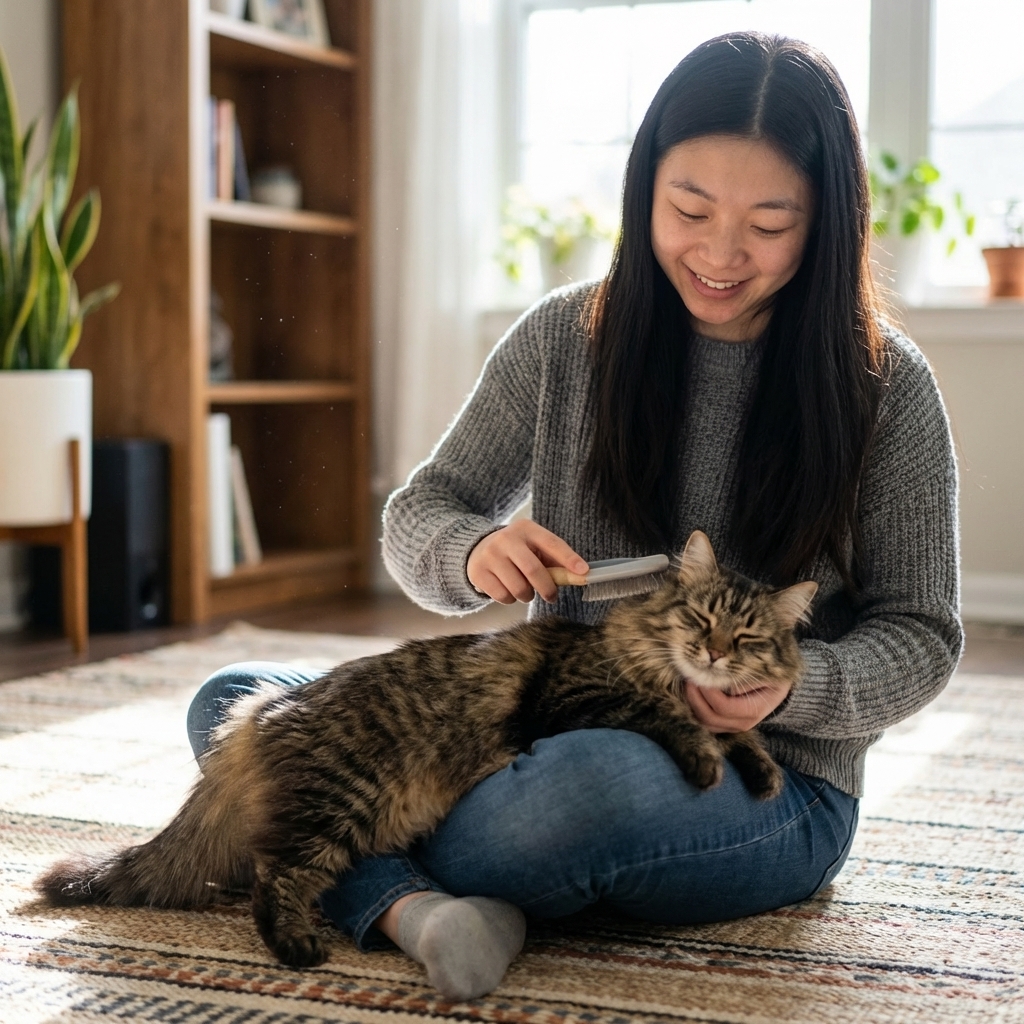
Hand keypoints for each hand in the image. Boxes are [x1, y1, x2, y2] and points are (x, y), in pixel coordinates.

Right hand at [467, 520, 588, 604]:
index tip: (584, 572)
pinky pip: (503, 596)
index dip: (569, 558)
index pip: (551, 543)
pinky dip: (510, 599)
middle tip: (552, 596)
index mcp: (526, 529)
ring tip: (525, 590)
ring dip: (527, 596)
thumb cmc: (517, 552)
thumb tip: (581, 576)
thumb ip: (555, 561)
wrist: (478, 550)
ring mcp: (490, 555)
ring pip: (518, 588)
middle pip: (533, 570)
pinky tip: (508, 589)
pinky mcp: (478, 572)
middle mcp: (506, 539)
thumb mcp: (534, 548)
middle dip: (547, 588)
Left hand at [685, 679, 790, 733]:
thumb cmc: (772, 678)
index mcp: (753, 711)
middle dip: (695, 697)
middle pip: (709, 717)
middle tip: (688, 677)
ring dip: (692, 703)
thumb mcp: (767, 675)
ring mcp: (732, 726)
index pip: (723, 707)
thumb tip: (726, 685)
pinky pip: (703, 721)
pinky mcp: (724, 725)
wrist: (777, 690)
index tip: (700, 675)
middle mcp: (742, 723)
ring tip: (687, 683)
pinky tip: (691, 692)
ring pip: (704, 722)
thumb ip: (747, 680)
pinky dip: (694, 708)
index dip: (708, 692)